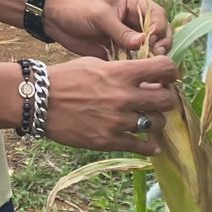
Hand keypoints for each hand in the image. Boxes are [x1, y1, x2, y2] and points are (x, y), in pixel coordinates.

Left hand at [43, 0, 171, 56]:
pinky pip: (134, 61)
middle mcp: (136, 21)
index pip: (158, 16)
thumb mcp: (99, 15)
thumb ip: (120, 29)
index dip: (159, 29)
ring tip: (149, 68)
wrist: (56, 18)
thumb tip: (141, 43)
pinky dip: (138, 68)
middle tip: (156, 57)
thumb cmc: (78, 7)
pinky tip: (137, 75)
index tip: (154, 42)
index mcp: (135, 4)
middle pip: (160, 34)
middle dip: (161, 45)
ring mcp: (129, 37)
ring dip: (152, 59)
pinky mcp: (120, 52)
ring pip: (150, 50)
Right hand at [44, 56, 179, 153]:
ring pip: (157, 123)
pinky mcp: (109, 141)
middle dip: (165, 99)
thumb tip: (146, 76)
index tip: (167, 77)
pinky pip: (140, 146)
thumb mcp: (95, 64)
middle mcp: (124, 97)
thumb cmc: (66, 78)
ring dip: (155, 121)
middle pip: (167, 100)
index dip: (171, 72)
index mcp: (122, 73)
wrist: (40, 101)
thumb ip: (122, 69)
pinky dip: (149, 147)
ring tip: (147, 119)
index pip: (165, 69)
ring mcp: (118, 121)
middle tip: (158, 100)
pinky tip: (151, 146)